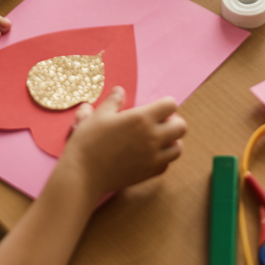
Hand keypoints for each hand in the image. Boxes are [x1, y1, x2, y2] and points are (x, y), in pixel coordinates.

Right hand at [61, 88, 185, 201]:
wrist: (83, 173)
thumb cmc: (88, 141)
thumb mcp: (99, 115)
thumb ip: (113, 101)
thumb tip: (120, 91)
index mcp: (141, 118)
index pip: (171, 105)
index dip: (165, 104)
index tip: (154, 109)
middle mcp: (152, 137)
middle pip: (181, 127)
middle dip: (173, 122)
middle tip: (158, 124)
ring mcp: (152, 157)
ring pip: (178, 148)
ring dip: (171, 142)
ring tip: (156, 140)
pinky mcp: (148, 173)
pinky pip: (166, 165)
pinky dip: (162, 159)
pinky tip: (149, 155)